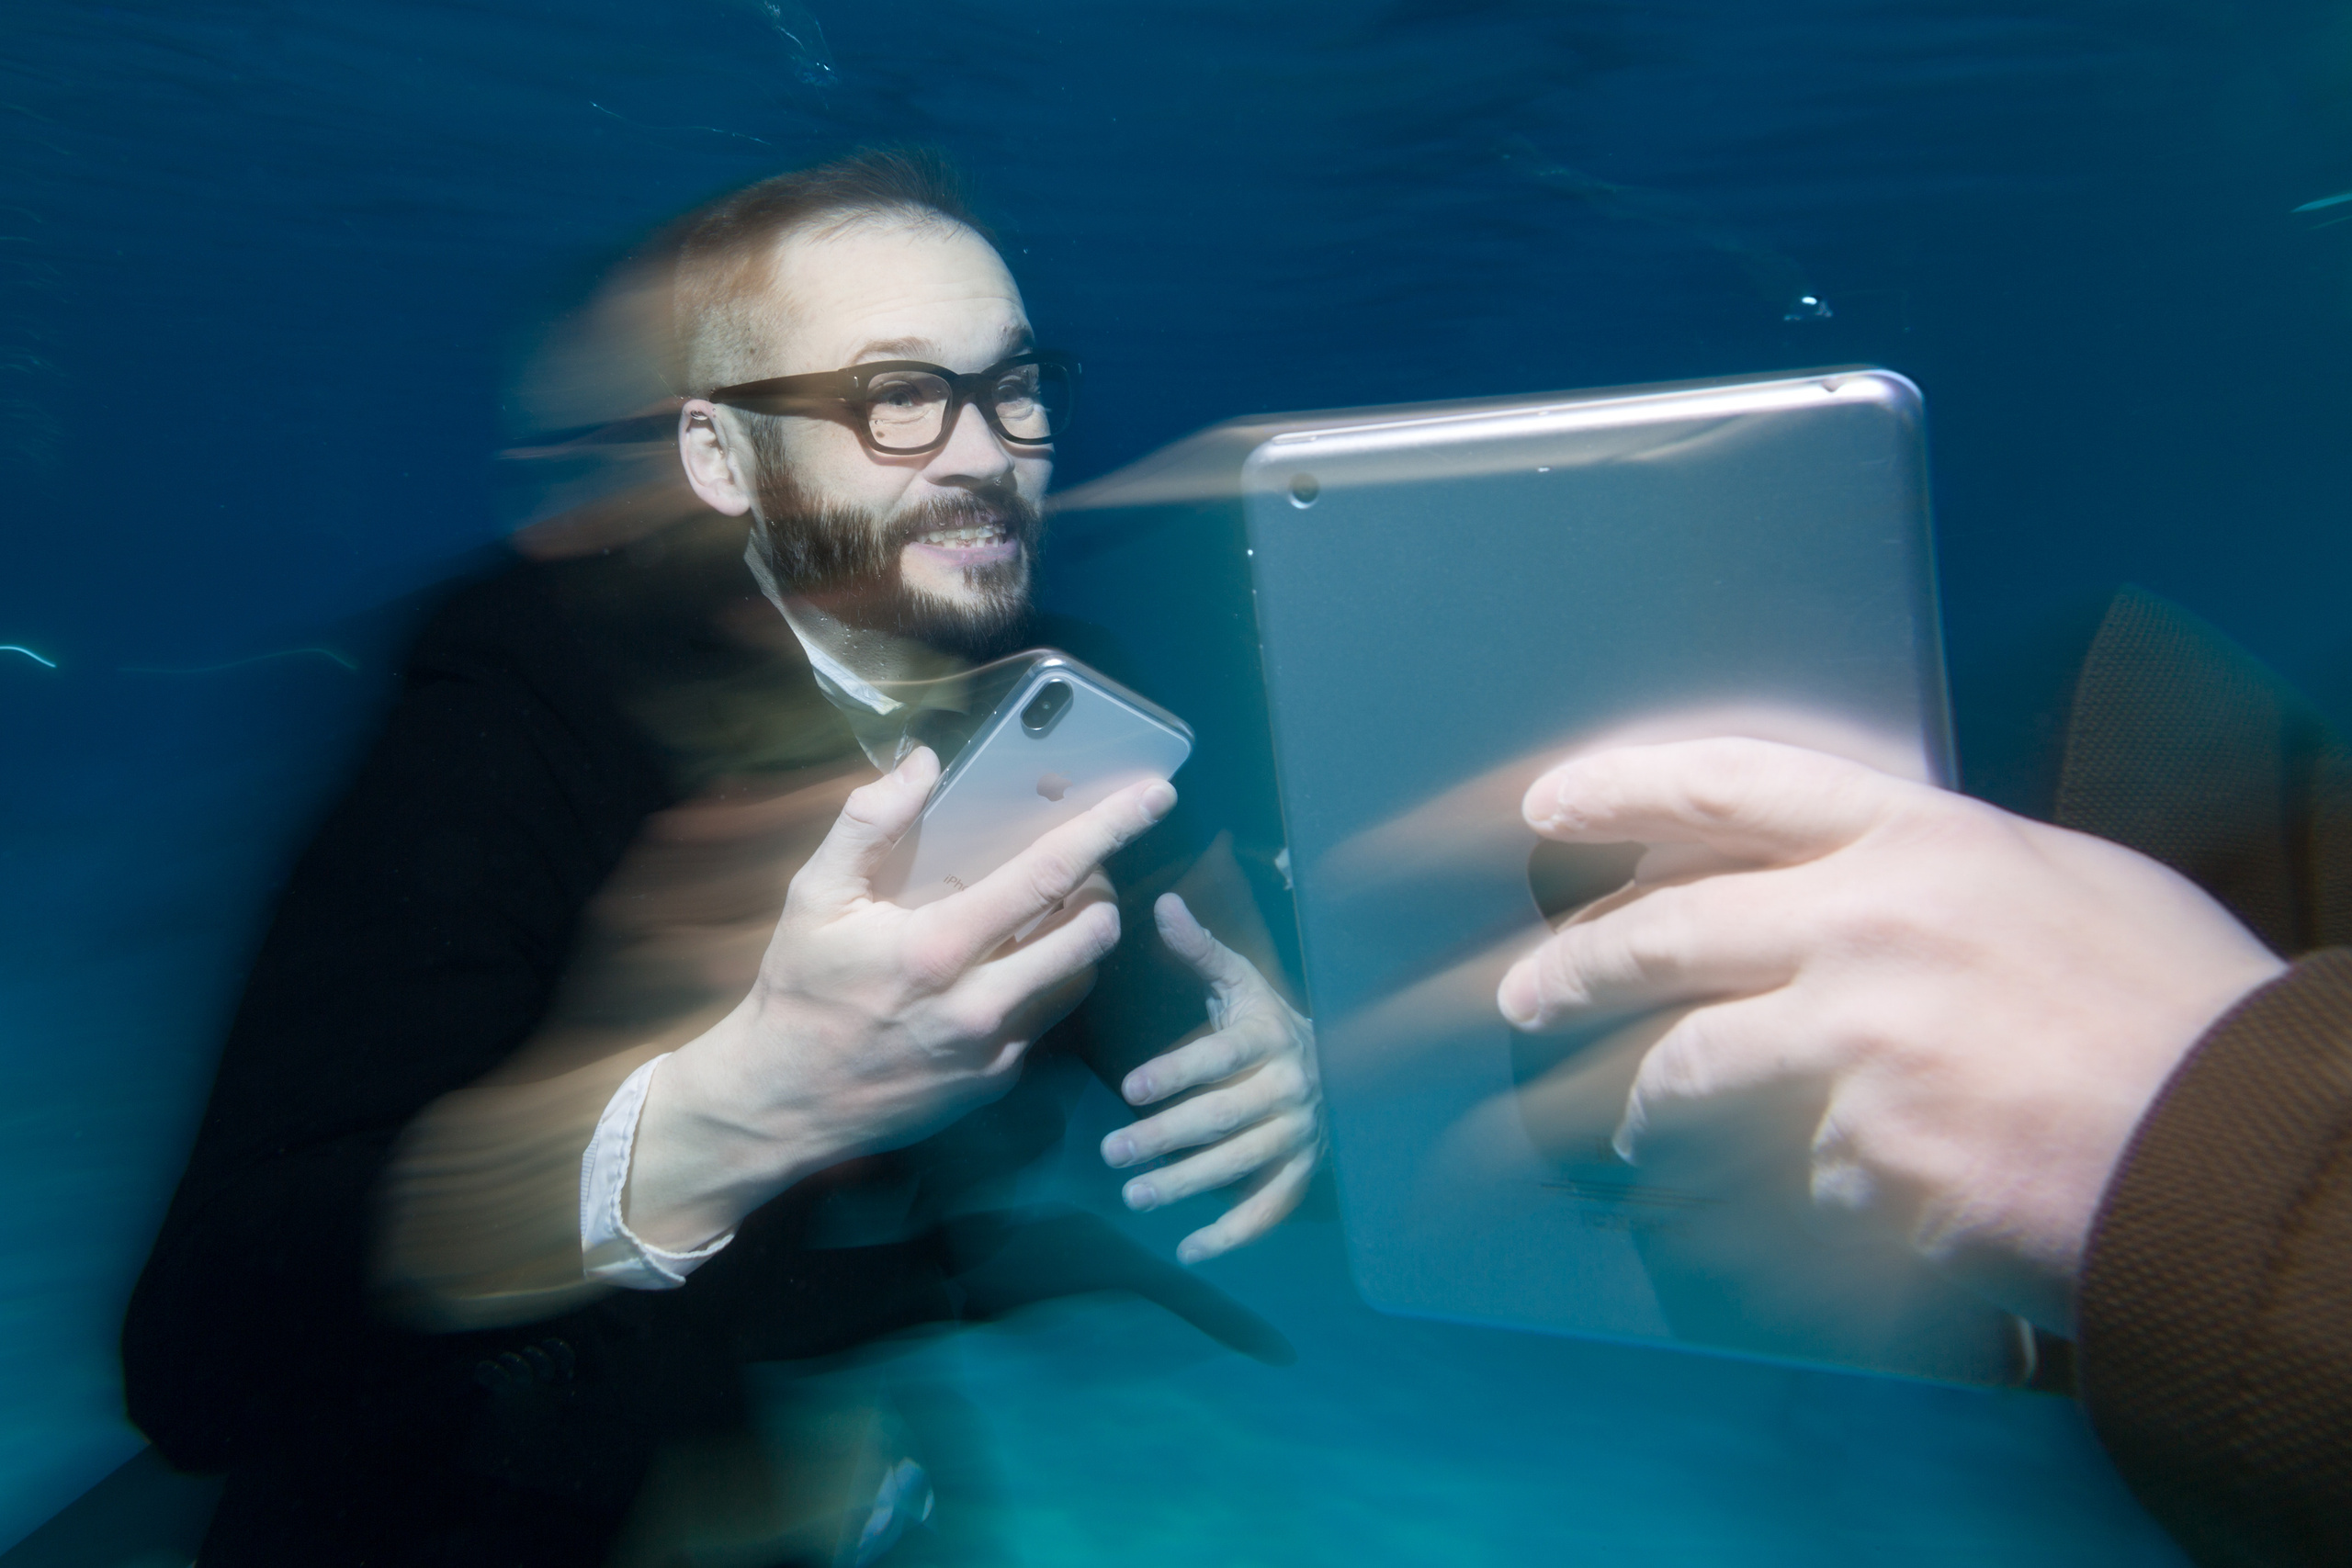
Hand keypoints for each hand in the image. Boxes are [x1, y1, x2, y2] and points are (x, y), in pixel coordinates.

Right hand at [632, 747, 1175, 1248]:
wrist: (780, 1103)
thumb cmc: (797, 990)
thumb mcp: (813, 896)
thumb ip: (868, 823)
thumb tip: (923, 762)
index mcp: (938, 949)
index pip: (1047, 876)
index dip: (1108, 831)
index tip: (1155, 797)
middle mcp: (980, 1005)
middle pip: (1089, 933)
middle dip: (1105, 887)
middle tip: (1087, 862)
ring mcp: (995, 1051)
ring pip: (1078, 977)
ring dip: (1081, 935)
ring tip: (1056, 907)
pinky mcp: (998, 1082)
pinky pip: (1044, 1018)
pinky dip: (1041, 981)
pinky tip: (1007, 965)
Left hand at [1101, 894, 1323, 1263]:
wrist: (1342, 1066)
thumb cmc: (1268, 1022)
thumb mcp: (1240, 983)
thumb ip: (1200, 951)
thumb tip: (1163, 904)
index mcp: (1269, 1037)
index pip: (1220, 1057)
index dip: (1177, 1072)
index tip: (1131, 1090)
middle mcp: (1289, 1088)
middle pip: (1224, 1118)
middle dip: (1166, 1138)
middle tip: (1111, 1153)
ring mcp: (1299, 1134)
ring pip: (1241, 1165)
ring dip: (1187, 1184)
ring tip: (1134, 1196)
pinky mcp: (1303, 1171)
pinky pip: (1271, 1208)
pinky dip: (1233, 1233)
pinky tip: (1189, 1250)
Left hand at [1495, 738, 2284, 1332]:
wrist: (2244, 1153)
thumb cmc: (2177, 1017)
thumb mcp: (2068, 887)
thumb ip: (1938, 878)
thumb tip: (1841, 889)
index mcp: (1922, 841)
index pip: (1732, 784)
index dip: (1625, 787)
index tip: (1549, 802)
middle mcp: (1868, 927)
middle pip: (1666, 932)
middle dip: (1574, 969)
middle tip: (1528, 997)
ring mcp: (1856, 1046)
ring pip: (1687, 1066)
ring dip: (1642, 1104)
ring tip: (1628, 1130)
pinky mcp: (1857, 1162)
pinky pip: (1777, 1178)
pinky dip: (1773, 1201)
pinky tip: (1793, 1216)